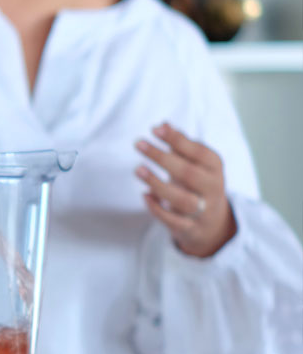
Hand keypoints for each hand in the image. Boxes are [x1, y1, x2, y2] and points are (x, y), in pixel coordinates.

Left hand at [135, 122, 236, 257]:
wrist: (213, 223)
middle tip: (139, 144)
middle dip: (162, 158)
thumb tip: (161, 125)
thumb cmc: (198, 184)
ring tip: (138, 169)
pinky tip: (144, 195)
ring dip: (157, 184)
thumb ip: (180, 145)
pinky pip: (173, 221)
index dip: (178, 140)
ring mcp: (202, 210)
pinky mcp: (190, 228)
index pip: (199, 152)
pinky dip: (157, 208)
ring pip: (181, 199)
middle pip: (188, 173)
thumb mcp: (195, 164)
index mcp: (215, 169)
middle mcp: (212, 189)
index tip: (155, 129)